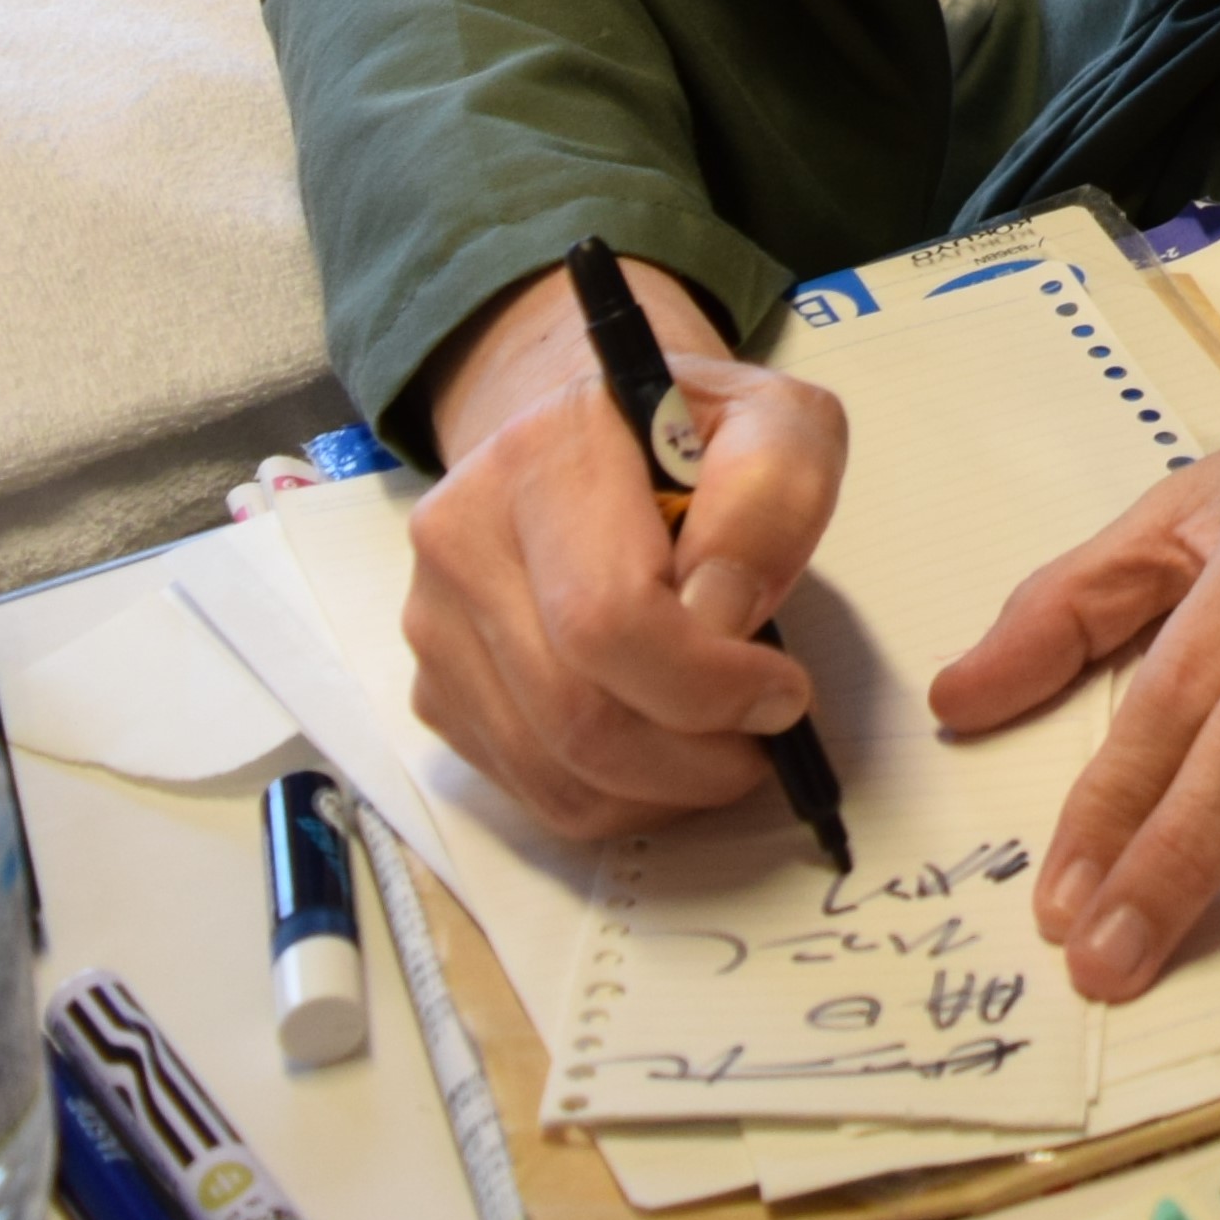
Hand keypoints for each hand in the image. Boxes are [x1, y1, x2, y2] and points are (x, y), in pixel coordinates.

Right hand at [404, 264, 845, 840]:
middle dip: (693, 755)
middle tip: (765, 735)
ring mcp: (436, 621)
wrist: (593, 435)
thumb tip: (720, 616)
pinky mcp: (438, 687)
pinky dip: (617, 797)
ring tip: (727, 745)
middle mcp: (463, 536)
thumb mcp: (780, 422)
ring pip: (550, 769)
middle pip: (574, 713)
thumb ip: (773, 496)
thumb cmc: (697, 433)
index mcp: (544, 455)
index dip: (706, 681)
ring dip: (662, 787)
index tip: (782, 688)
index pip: (607, 617)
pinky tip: (668, 749)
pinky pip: (529, 786)